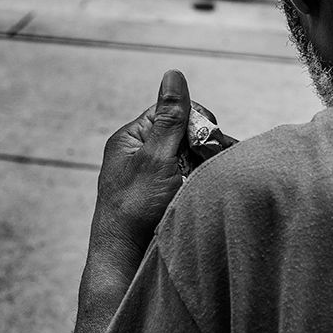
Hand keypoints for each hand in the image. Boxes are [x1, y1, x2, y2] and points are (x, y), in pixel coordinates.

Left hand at [92, 69, 192, 258]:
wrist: (125, 259)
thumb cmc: (134, 208)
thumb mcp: (155, 157)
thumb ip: (170, 118)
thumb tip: (173, 73)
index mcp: (130, 138)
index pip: (172, 111)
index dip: (193, 121)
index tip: (205, 140)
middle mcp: (139, 154)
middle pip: (183, 134)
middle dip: (201, 146)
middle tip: (207, 164)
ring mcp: (149, 176)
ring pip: (188, 157)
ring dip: (201, 167)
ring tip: (203, 182)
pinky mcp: (159, 195)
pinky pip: (186, 178)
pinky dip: (197, 183)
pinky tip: (201, 192)